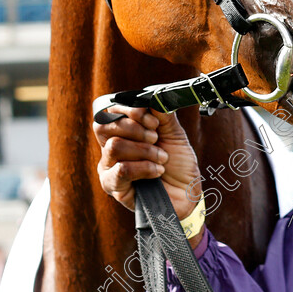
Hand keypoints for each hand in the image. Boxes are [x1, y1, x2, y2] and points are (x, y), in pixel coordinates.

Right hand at [93, 106, 202, 222]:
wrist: (188, 193)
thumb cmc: (179, 164)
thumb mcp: (174, 133)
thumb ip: (162, 114)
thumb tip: (151, 98)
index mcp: (123, 133)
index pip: (109, 113)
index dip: (130, 111)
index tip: (154, 121)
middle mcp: (111, 149)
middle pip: (104, 126)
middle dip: (136, 128)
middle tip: (156, 139)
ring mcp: (110, 168)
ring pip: (114, 146)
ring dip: (144, 150)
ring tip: (161, 158)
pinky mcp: (114, 188)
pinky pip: (121, 170)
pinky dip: (144, 167)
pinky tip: (157, 171)